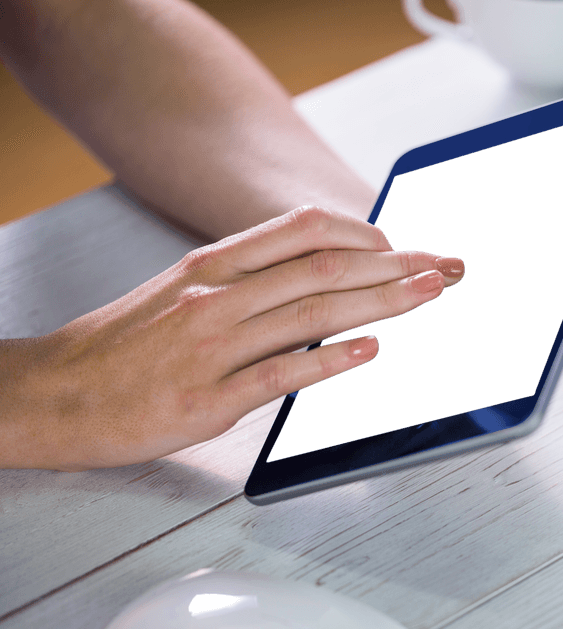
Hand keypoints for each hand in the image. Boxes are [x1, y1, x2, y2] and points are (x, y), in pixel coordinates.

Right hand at [0, 207, 462, 470]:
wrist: (51, 396)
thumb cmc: (121, 347)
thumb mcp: (182, 291)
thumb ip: (248, 281)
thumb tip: (318, 278)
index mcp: (213, 264)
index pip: (305, 228)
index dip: (368, 233)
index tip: (405, 245)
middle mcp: (217, 294)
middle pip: (325, 265)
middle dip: (396, 264)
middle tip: (445, 268)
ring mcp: (213, 344)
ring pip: (314, 309)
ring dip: (383, 299)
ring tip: (429, 294)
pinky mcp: (208, 399)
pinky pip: (283, 371)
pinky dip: (332, 358)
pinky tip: (370, 349)